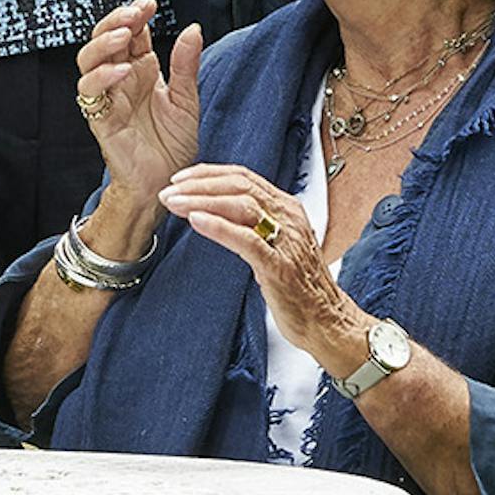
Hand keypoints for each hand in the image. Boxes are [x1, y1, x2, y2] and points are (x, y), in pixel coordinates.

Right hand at [74, 0, 203, 203]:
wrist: (167, 184)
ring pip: (88, 59)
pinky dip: (103, 76)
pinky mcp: (100, 117)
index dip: (135, 15)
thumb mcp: (187, 100)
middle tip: (135, 12)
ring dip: (103, 42)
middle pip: (104, 38)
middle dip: (116, 20)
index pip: (131, 32)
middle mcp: (121, 79)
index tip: (150, 3)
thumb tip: (193, 28)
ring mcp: (107, 97)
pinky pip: (90, 91)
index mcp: (141, 71)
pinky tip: (123, 71)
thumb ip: (185, 65)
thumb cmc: (173, 145)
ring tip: (124, 34)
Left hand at [157, 163, 366, 368]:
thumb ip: (252, 222)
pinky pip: (247, 240)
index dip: (208, 174)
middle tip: (168, 192)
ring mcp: (286, 240)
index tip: (180, 179)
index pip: (243, 177)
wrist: (327, 321)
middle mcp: (288, 217)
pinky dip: (219, 227)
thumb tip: (211, 209)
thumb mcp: (275, 242)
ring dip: (201, 201)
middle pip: (238, 186)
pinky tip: (196, 221)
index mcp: (287, 207)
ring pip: (241, 205)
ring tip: (174, 203)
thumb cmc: (297, 285)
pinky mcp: (280, 266)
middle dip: (198, 185)